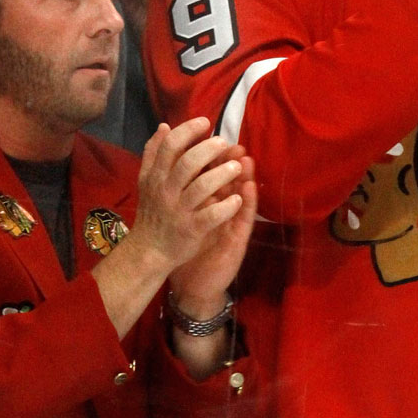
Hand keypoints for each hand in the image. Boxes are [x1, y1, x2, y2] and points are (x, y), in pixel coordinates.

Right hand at [133, 119, 245, 276]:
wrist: (149, 250)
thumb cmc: (152, 211)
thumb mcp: (146, 180)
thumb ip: (154, 153)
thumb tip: (164, 126)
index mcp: (156, 176)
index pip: (170, 146)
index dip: (188, 130)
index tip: (206, 122)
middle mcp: (166, 191)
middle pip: (188, 163)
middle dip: (209, 149)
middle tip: (224, 143)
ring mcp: (179, 211)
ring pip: (202, 187)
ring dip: (222, 174)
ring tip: (237, 167)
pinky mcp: (191, 230)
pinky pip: (211, 216)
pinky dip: (226, 207)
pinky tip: (238, 199)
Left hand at [169, 155, 256, 317]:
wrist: (195, 283)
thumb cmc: (188, 246)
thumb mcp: (182, 216)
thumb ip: (178, 192)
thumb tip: (168, 165)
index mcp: (208, 200)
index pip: (211, 172)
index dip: (212, 155)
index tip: (208, 134)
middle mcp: (222, 208)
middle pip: (228, 180)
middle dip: (230, 161)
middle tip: (233, 144)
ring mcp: (231, 223)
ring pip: (241, 195)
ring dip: (244, 177)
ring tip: (246, 160)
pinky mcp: (237, 240)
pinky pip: (244, 219)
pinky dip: (247, 203)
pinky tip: (249, 190)